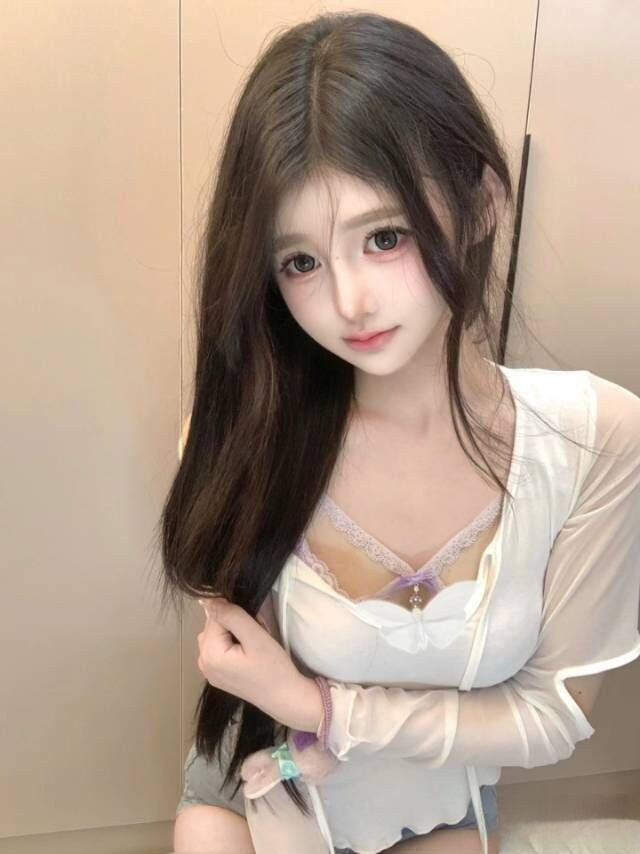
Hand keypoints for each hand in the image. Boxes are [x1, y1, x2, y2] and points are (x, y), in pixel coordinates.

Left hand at [197, 597, 320, 729]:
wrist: (286, 698)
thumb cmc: (274, 668)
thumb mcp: (255, 637)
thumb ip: (231, 616)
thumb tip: (207, 599)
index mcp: (209, 654)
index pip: (216, 616)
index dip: (237, 616)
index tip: (254, 628)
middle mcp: (202, 662)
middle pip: (214, 625)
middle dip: (234, 624)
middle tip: (256, 638)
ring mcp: (208, 671)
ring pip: (217, 634)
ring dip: (234, 633)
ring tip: (253, 646)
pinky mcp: (217, 675)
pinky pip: (220, 648)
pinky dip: (233, 644)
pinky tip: (249, 655)